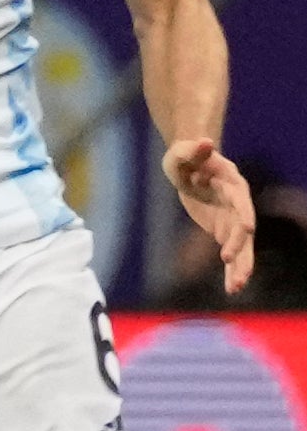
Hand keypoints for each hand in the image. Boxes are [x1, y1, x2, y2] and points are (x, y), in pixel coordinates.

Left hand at [167, 134, 257, 294]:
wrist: (189, 166)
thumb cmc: (185, 156)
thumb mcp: (183, 152)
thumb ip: (194, 150)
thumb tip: (204, 141)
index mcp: (232, 184)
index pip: (240, 200)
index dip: (243, 213)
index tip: (247, 228)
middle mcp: (238, 204)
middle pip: (243, 228)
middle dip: (239, 245)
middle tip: (229, 263)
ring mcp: (232, 219)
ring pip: (242, 246)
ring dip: (240, 266)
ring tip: (235, 287)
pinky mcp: (224, 230)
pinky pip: (231, 253)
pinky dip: (231, 270)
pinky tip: (231, 289)